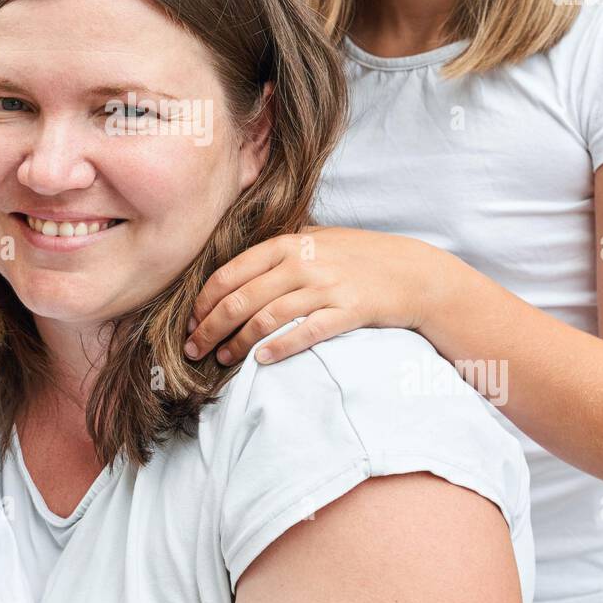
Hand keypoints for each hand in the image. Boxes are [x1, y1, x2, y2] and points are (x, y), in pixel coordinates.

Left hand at [184, 227, 452, 367]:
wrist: (413, 272)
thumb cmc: (358, 258)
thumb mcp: (316, 242)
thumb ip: (278, 252)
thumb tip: (235, 271)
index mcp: (288, 244)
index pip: (229, 274)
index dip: (203, 303)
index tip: (188, 324)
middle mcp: (303, 263)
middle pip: (240, 299)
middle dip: (210, 328)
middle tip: (192, 350)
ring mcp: (326, 287)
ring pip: (266, 318)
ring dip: (238, 343)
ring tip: (221, 360)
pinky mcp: (348, 311)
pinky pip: (306, 332)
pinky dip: (280, 347)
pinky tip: (261, 361)